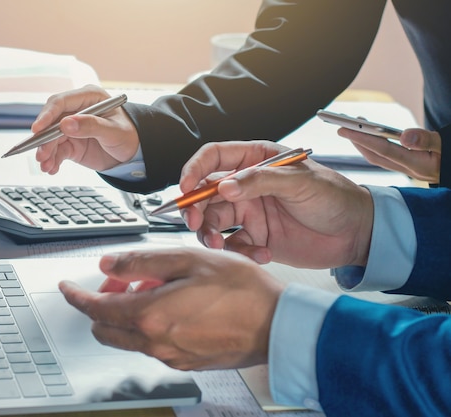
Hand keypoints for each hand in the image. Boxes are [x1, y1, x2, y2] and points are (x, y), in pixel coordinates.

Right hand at [32, 85, 139, 173]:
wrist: (133, 152)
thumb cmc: (128, 134)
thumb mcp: (114, 131)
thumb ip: (91, 126)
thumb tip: (66, 124)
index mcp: (88, 97)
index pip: (61, 102)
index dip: (47, 115)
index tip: (38, 129)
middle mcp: (76, 110)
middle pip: (52, 121)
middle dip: (44, 139)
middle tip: (41, 154)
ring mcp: (71, 127)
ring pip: (51, 138)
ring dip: (46, 152)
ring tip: (46, 165)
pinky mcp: (70, 143)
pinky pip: (57, 150)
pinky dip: (52, 160)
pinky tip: (52, 168)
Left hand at [59, 247, 283, 370]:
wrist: (278, 324)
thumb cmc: (242, 290)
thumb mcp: (188, 259)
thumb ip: (142, 262)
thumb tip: (108, 264)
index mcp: (150, 314)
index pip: (96, 309)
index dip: (76, 296)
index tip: (66, 288)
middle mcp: (155, 341)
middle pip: (106, 329)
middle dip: (102, 304)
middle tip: (121, 280)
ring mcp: (170, 355)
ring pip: (129, 337)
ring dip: (127, 314)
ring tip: (155, 287)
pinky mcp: (186, 361)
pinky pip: (152, 345)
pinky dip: (149, 325)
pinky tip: (173, 305)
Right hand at [180, 141, 372, 267]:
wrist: (358, 234)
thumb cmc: (336, 197)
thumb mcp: (300, 182)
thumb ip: (260, 181)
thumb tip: (224, 187)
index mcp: (256, 160)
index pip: (213, 158)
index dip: (194, 170)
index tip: (185, 188)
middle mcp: (247, 185)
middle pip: (205, 193)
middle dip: (195, 208)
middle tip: (196, 224)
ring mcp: (250, 212)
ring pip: (213, 222)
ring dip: (211, 234)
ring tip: (220, 245)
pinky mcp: (256, 238)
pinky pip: (234, 245)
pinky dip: (239, 253)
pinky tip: (260, 254)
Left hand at [338, 127, 440, 182]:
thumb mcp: (447, 145)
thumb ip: (427, 140)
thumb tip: (404, 136)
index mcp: (418, 165)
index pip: (383, 150)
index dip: (362, 139)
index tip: (343, 129)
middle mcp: (410, 170)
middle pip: (375, 156)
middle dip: (356, 141)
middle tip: (341, 124)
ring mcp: (410, 170)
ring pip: (378, 158)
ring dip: (362, 143)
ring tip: (351, 127)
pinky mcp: (412, 167)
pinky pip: (385, 158)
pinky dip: (373, 147)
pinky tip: (368, 137)